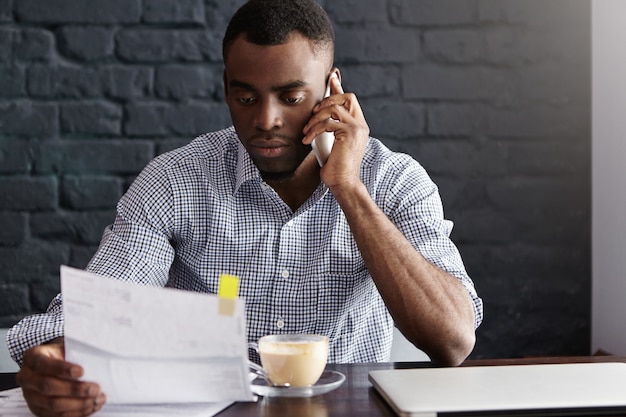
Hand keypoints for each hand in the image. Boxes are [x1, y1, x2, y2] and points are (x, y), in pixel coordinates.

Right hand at [16, 338, 105, 416]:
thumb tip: (97, 360)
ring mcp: (30, 395)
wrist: (55, 363)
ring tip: (96, 399)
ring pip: (52, 404)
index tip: (81, 371)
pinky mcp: (38, 409)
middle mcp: (27, 377)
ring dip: (78, 404)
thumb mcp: (67, 347)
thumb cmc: (63, 354)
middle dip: (74, 389)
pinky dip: (76, 413)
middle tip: (95, 389)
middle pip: (47, 386)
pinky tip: (90, 407)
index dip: (62, 368)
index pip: (44, 364)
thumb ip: (77, 352)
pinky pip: (56, 415)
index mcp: (32, 357)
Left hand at [302, 74, 369, 190]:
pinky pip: (327, 123)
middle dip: (327, 101)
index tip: (331, 78)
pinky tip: (307, 139)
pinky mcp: (349, 133)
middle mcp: (361, 125)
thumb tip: (319, 118)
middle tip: (314, 112)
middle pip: (347, 97)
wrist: (343, 183)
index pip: (350, 100)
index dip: (339, 87)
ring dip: (316, 117)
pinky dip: (314, 130)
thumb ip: (330, 129)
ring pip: (334, 108)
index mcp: (359, 126)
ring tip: (307, 130)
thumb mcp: (332, 144)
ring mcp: (357, 128)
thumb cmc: (336, 168)